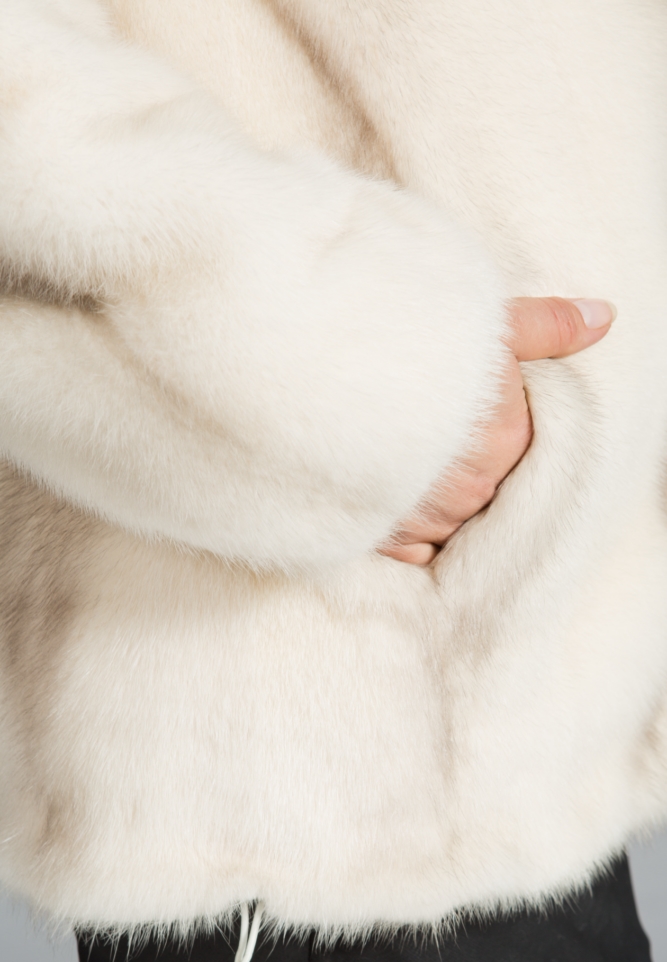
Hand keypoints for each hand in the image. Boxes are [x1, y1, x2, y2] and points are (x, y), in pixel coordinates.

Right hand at [379, 297, 615, 565]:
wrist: (307, 375)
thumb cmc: (395, 342)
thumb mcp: (478, 321)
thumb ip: (545, 326)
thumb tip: (605, 318)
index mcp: (506, 440)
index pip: (520, 442)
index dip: (492, 418)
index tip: (462, 398)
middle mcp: (474, 490)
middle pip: (488, 483)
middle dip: (466, 459)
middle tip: (434, 424)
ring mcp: (429, 520)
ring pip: (456, 519)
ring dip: (440, 496)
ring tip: (412, 458)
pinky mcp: (384, 540)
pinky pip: (417, 551)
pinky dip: (411, 530)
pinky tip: (397, 497)